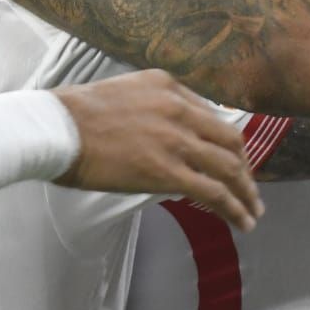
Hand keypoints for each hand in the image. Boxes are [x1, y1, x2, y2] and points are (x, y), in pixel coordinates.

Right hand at [55, 72, 263, 230]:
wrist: (56, 127)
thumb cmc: (75, 115)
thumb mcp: (124, 93)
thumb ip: (151, 108)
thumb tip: (162, 136)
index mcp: (169, 87)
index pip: (212, 116)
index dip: (226, 143)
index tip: (231, 160)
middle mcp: (181, 109)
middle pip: (230, 141)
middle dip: (245, 168)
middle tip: (249, 189)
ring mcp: (177, 140)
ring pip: (229, 168)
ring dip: (246, 193)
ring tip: (252, 212)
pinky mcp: (168, 172)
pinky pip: (214, 192)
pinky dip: (235, 209)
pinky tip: (242, 222)